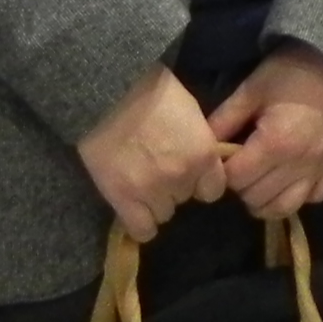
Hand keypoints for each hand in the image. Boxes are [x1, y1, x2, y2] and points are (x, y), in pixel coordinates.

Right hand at [76, 65, 224, 241]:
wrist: (109, 92)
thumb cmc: (153, 92)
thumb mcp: (190, 112)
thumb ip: (198, 143)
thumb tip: (200, 161)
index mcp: (203, 154)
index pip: (213, 190)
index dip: (201, 183)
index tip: (190, 175)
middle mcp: (182, 178)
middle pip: (184, 199)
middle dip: (174, 187)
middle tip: (157, 168)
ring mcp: (152, 191)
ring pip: (163, 214)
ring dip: (154, 201)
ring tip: (140, 181)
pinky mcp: (122, 198)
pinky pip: (141, 230)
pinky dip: (139, 222)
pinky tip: (133, 207)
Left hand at [210, 42, 322, 221]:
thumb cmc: (291, 73)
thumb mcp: (252, 89)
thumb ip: (225, 120)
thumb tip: (202, 145)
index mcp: (276, 142)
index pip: (236, 178)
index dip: (224, 171)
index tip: (225, 159)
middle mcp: (300, 164)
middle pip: (257, 198)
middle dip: (242, 186)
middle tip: (241, 167)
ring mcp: (321, 170)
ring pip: (284, 208)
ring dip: (266, 200)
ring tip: (260, 181)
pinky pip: (312, 198)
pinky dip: (296, 195)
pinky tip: (288, 178)